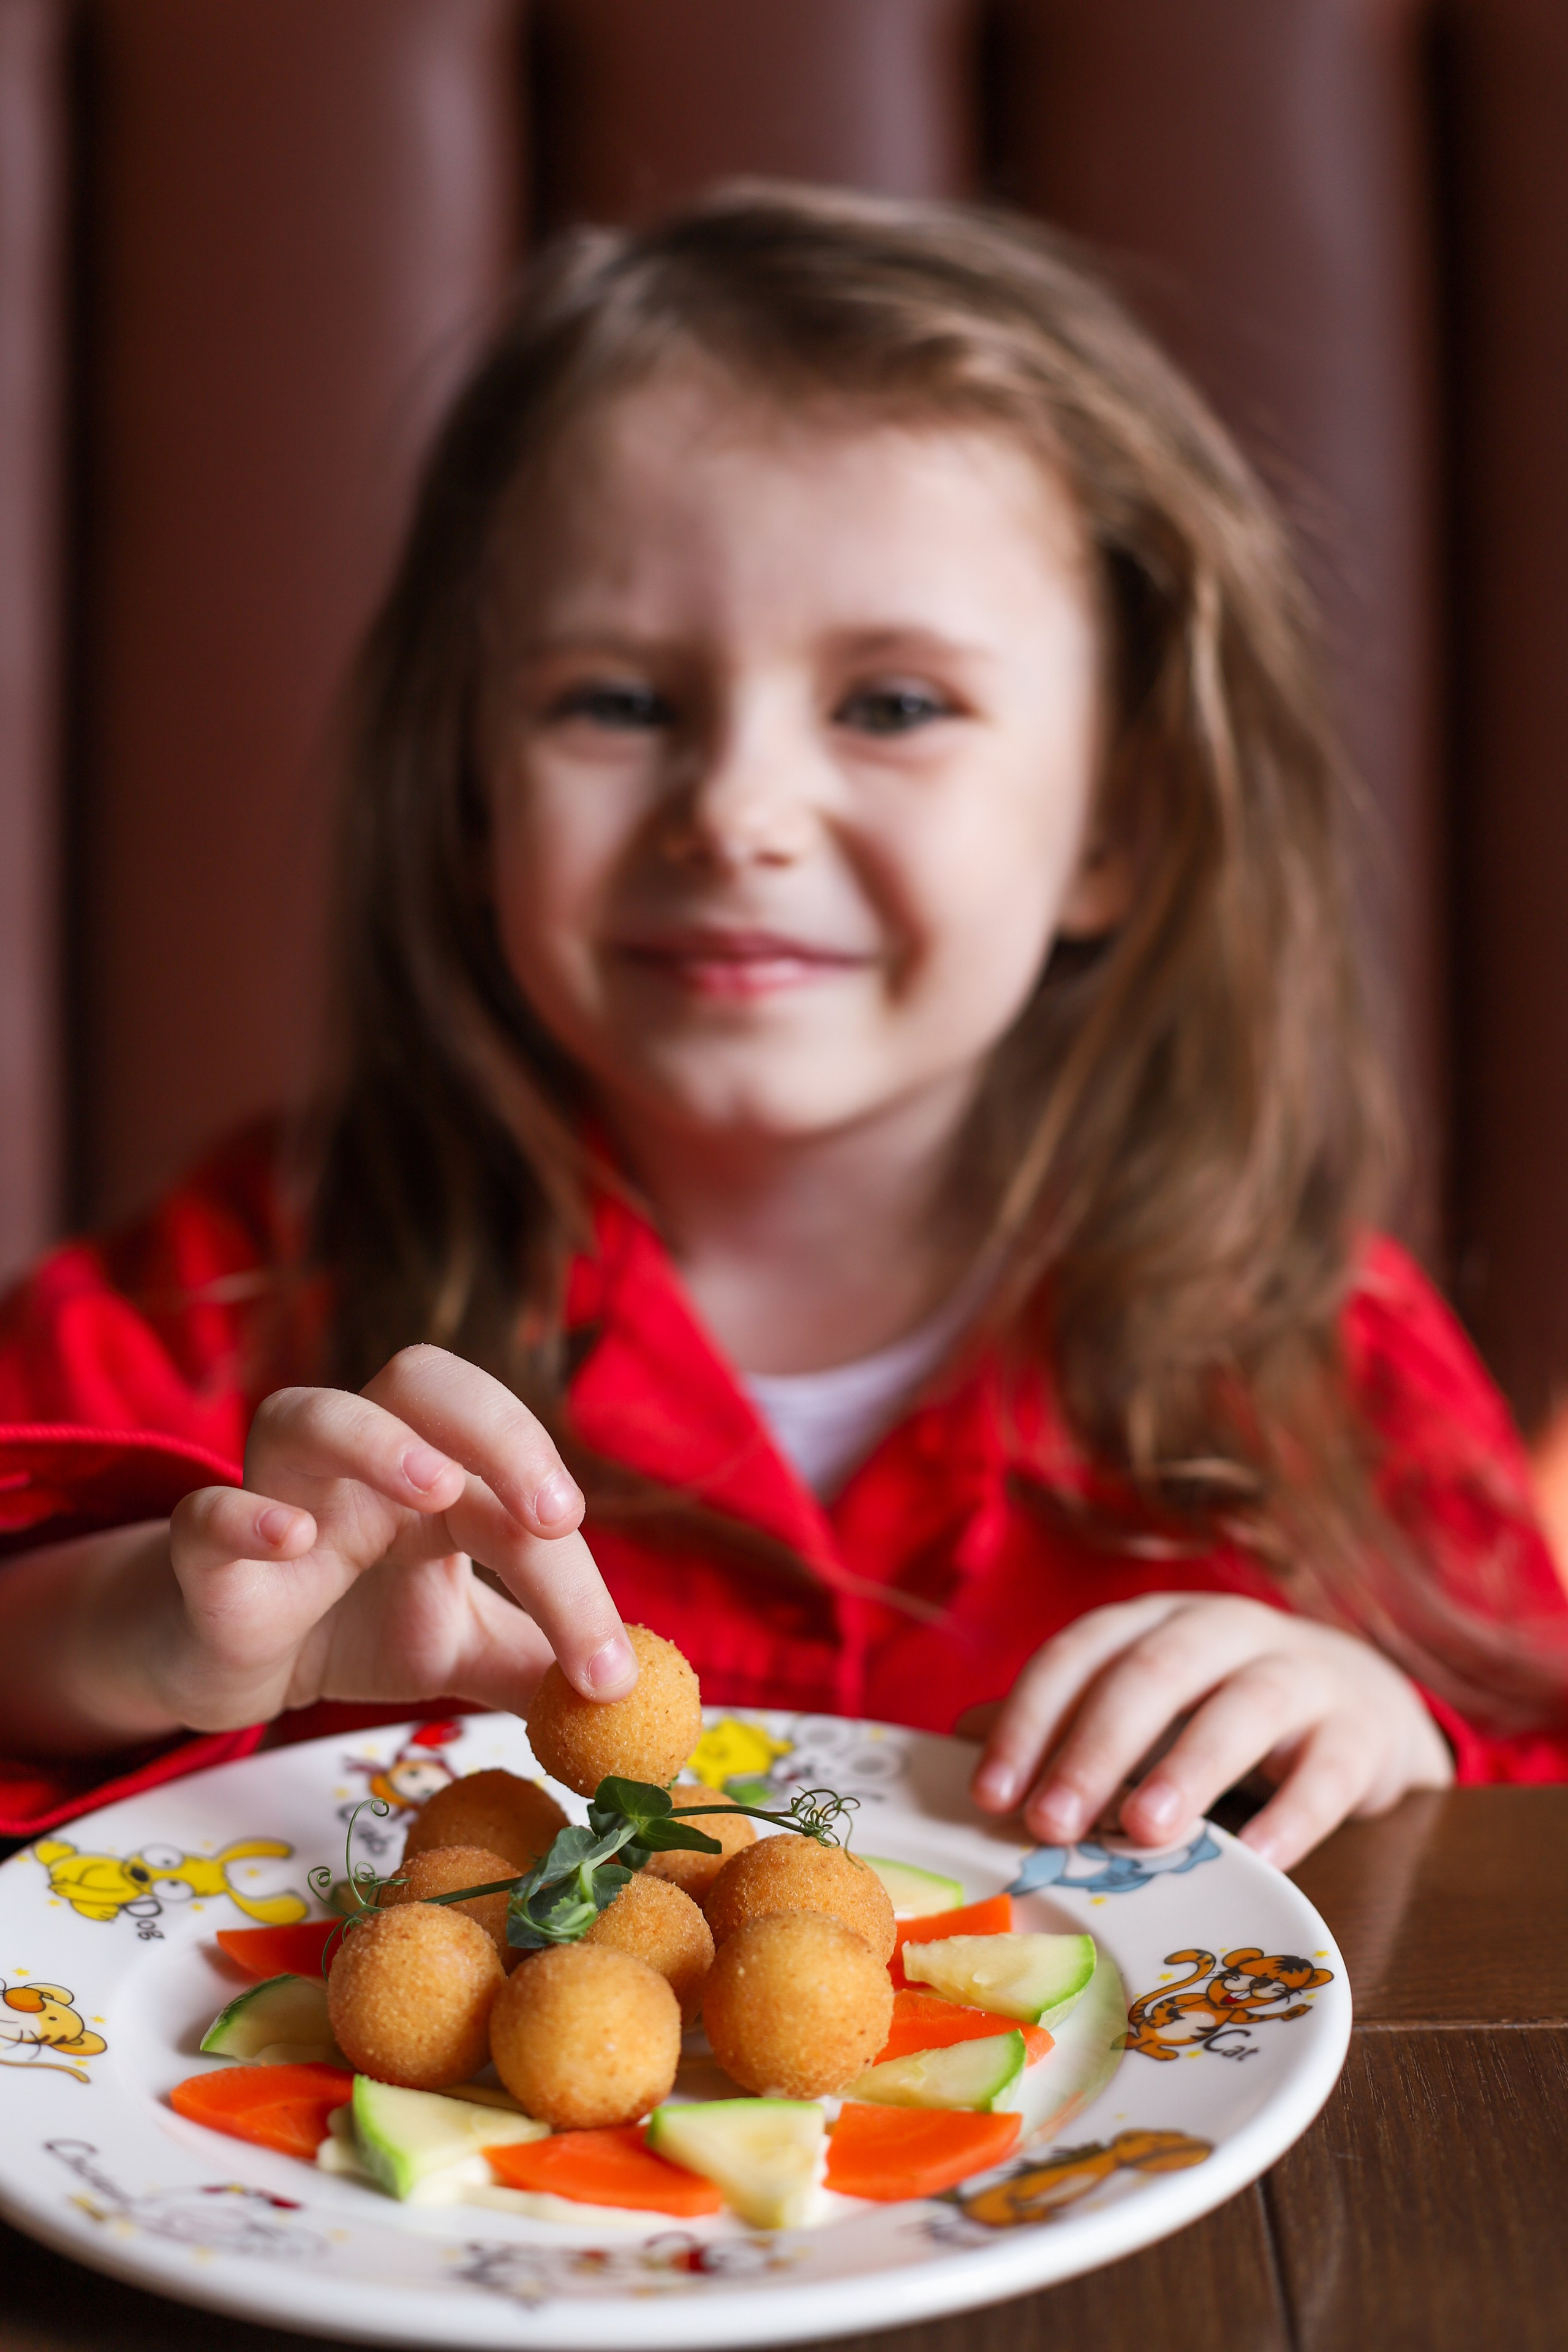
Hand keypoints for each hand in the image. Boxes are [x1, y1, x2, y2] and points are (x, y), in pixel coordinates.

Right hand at [103, 1346, 632, 1736]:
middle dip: (501, 1431)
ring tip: (438, 1487)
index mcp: (438, 1471)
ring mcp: (277, 1490)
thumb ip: (536, 1663)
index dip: (573, 1573)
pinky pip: (207, 1511)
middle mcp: (361, 1458)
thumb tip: (628, 1703)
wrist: (238, 1662)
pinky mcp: (203, 1552)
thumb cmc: (356, 1626)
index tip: (608, 1669)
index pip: (516, 1487)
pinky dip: (247, 1515)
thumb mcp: (460, 1645)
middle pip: (425, 1381)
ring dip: (376, 1438)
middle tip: (553, 1514)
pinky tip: (295, 1540)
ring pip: (308, 1411)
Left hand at [963, 1593, 1453, 1869]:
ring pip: (1244, 1705)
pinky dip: (1292, 1814)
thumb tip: (961, 1741)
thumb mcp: (1143, 1709)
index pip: (1080, 1653)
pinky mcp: (1362, 1731)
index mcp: (1155, 1622)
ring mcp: (1302, 1672)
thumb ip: (1065, 1723)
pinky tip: (1257, 1860)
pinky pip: (1328, 1769)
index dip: (1031, 1718)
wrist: (1363, 1707)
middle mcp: (1224, 1630)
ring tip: (1143, 1830)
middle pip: (1153, 1672)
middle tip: (1049, 1821)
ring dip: (1189, 1764)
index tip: (990, 1793)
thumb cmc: (1222, 1712)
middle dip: (1095, 1747)